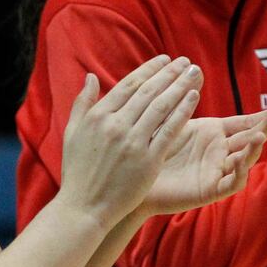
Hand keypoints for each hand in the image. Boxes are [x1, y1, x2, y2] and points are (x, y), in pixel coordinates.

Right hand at [56, 55, 203, 225]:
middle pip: (148, 92)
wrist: (84, 207)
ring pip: (161, 107)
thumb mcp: (72, 133)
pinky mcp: (148, 161)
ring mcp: (133, 143)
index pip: (129, 85)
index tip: (164, 59)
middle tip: (186, 61)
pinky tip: (193, 98)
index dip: (149, 70)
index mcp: (98, 116)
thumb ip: (82, 103)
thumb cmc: (78, 172)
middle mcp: (115, 125)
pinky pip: (169, 130)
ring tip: (194, 73)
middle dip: (169, 73)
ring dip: (180, 87)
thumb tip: (90, 76)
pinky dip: (182, 112)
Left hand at [140, 107, 266, 215]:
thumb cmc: (152, 147)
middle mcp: (220, 152)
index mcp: (214, 133)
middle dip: (266, 126)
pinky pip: (231, 183)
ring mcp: (217, 170)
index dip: (263, 116)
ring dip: (254, 148)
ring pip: (245, 160)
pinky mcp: (210, 189)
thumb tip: (195, 68)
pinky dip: (239, 172)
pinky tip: (242, 162)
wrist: (136, 177)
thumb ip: (185, 98)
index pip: (245, 123)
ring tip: (260, 135)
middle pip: (250, 139)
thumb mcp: (172, 119)